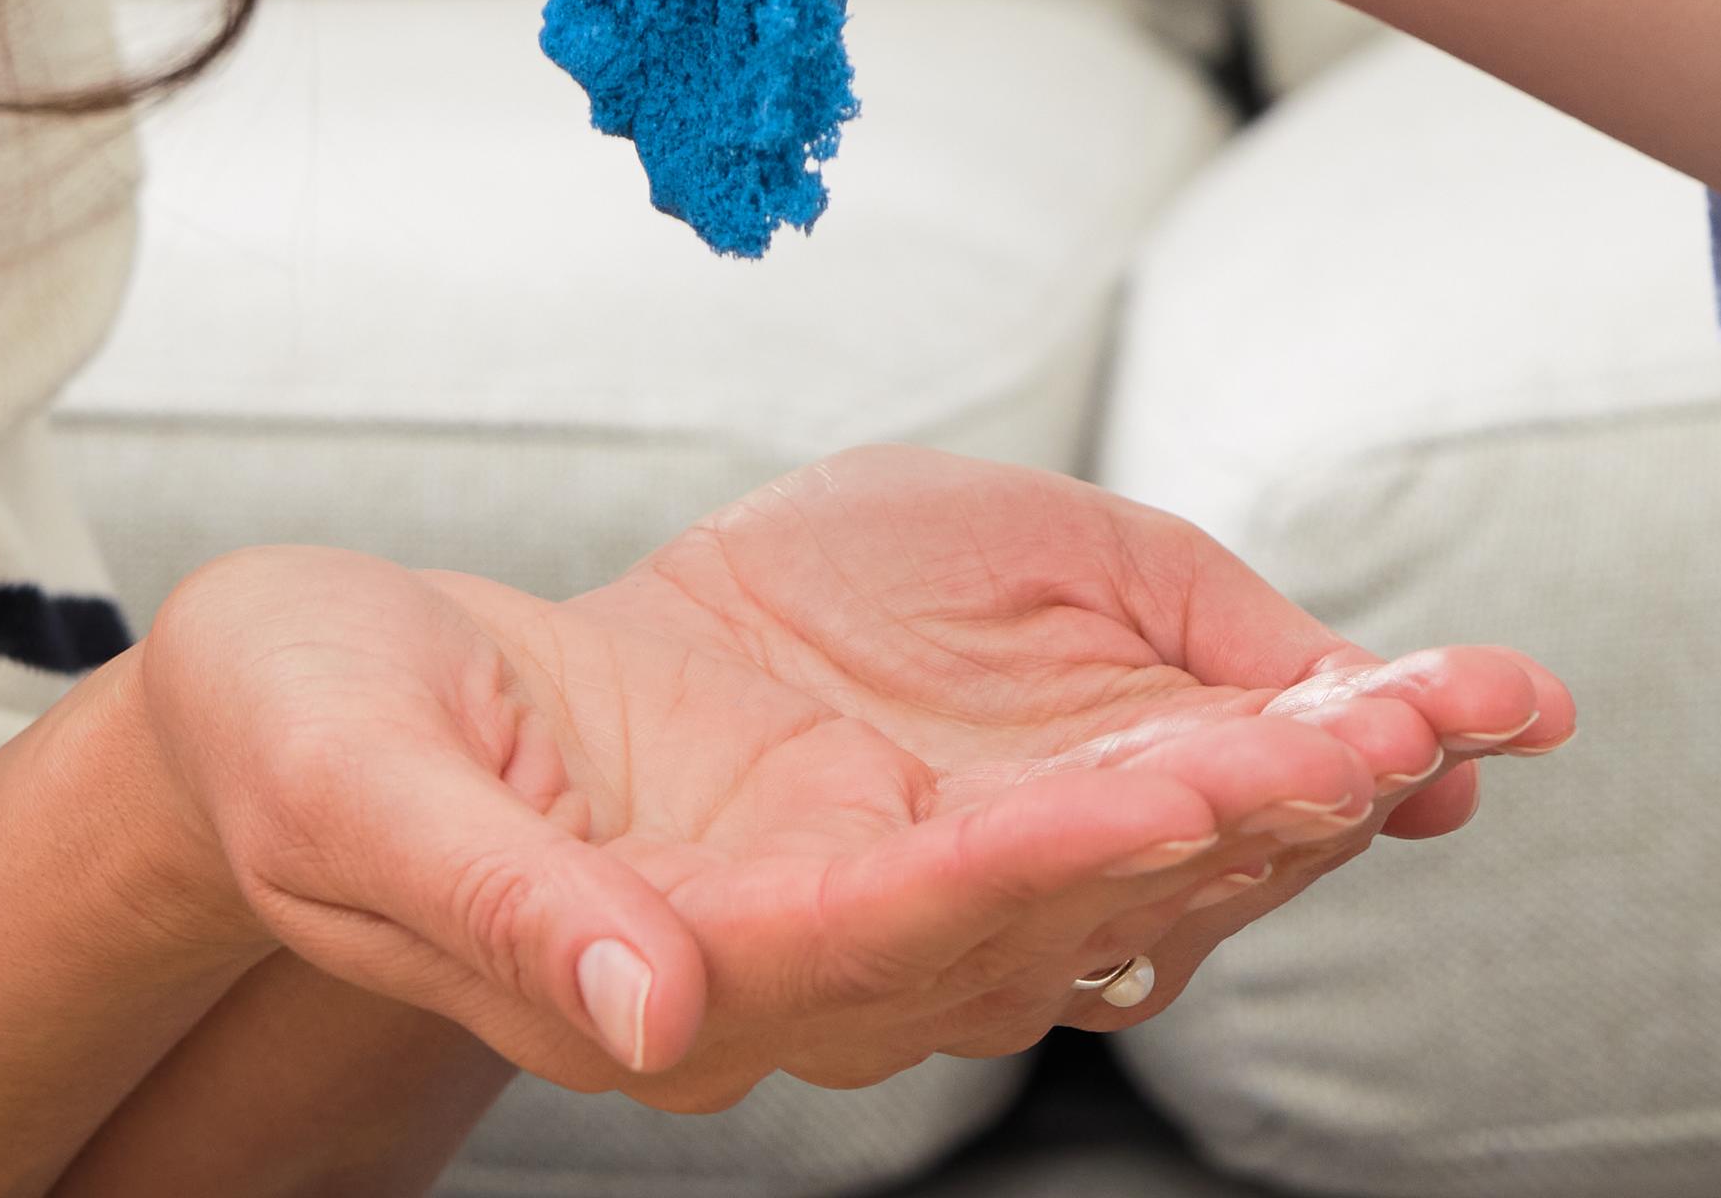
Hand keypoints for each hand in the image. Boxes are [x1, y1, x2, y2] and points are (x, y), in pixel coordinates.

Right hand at [130, 450, 1572, 1110]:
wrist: (306, 705)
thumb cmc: (303, 738)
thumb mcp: (359, 806)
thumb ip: (506, 915)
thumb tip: (650, 1015)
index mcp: (668, 967)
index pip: (894, 927)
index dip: (1051, 860)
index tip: (1196, 785)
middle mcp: (786, 964)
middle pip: (1040, 910)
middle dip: (1222, 828)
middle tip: (1391, 734)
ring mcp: (838, 903)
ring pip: (1084, 873)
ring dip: (1251, 802)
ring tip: (1417, 710)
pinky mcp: (864, 830)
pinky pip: (1060, 816)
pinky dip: (1195, 770)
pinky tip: (1317, 715)